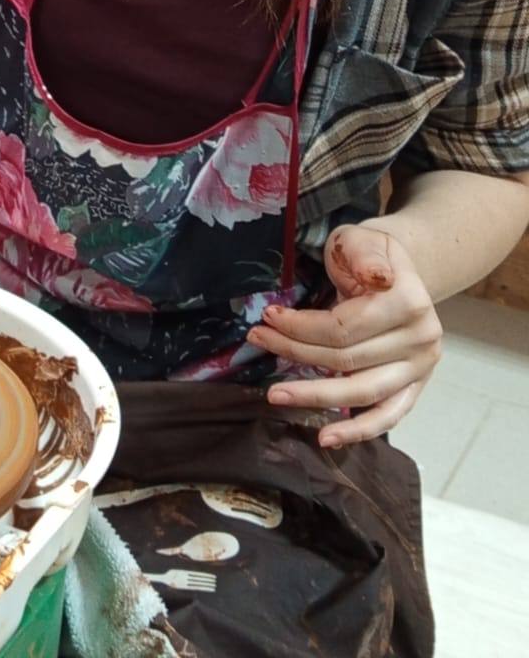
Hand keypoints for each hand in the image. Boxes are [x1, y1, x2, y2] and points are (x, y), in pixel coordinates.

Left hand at [245, 224, 442, 446]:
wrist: (394, 269)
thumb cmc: (369, 254)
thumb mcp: (362, 240)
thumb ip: (365, 256)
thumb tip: (378, 277)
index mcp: (410, 301)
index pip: (344, 327)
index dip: (301, 327)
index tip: (267, 318)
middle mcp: (422, 339)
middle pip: (347, 359)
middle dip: (295, 353)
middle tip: (257, 343)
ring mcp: (420, 367)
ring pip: (362, 391)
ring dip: (315, 396)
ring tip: (275, 396)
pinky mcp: (414, 387)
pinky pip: (388, 416)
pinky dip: (358, 431)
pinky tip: (326, 438)